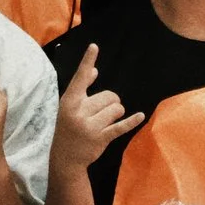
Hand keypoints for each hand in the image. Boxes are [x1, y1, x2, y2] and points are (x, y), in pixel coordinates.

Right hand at [51, 44, 141, 175]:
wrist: (64, 159)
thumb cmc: (67, 128)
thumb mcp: (69, 108)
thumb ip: (82, 89)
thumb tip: (94, 71)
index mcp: (69, 102)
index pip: (80, 78)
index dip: (87, 61)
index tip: (94, 46)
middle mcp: (78, 112)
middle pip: (109, 96)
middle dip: (110, 102)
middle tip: (99, 114)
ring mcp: (90, 126)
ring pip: (117, 109)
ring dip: (116, 113)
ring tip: (104, 122)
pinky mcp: (101, 138)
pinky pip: (121, 126)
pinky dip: (132, 121)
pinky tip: (140, 116)